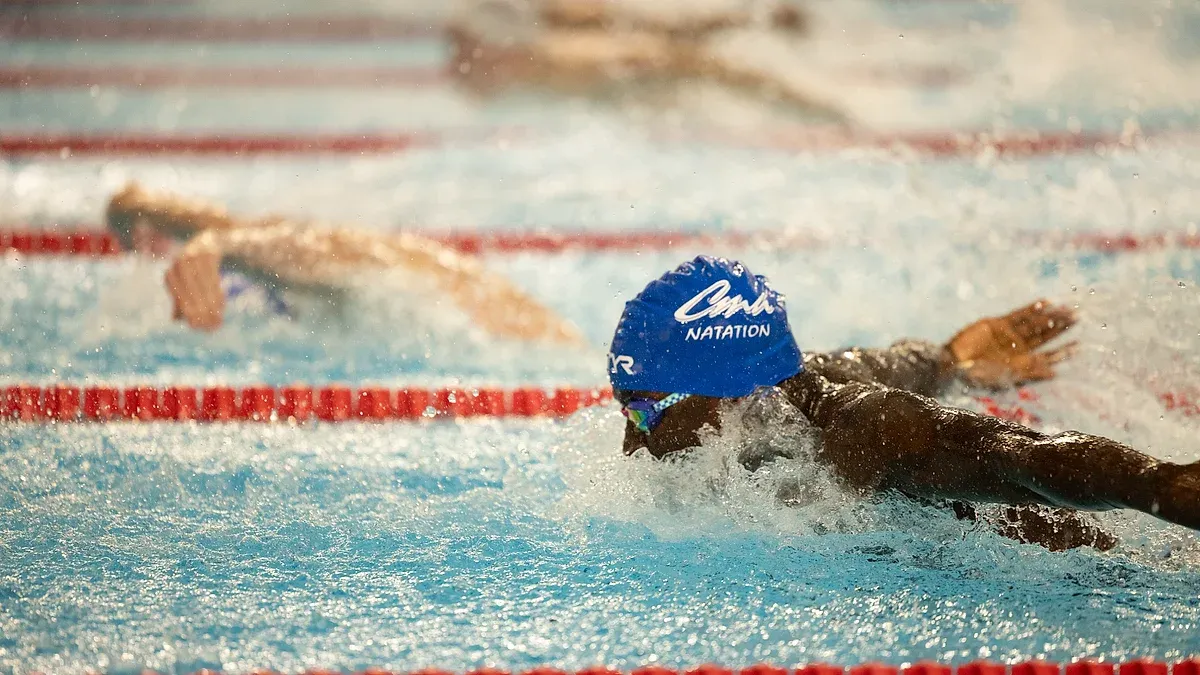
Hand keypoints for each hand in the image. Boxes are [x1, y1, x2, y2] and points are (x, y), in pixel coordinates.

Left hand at [164, 242, 223, 330]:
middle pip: (191, 292)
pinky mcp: (209, 254)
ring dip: (212, 305)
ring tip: (218, 319)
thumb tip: (175, 319)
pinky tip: (221, 305)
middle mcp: (180, 264)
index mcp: (171, 273)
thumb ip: (179, 299)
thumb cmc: (194, 269)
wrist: (208, 242)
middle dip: (201, 311)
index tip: (196, 326)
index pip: (179, 296)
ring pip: (204, 286)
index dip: (188, 312)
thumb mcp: (184, 283)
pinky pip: (214, 278)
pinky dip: (218, 293)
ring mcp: (194, 257)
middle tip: (210, 327)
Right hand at [946, 299, 1077, 388]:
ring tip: (1066, 308)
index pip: (1047, 356)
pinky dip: (1031, 309)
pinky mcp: (998, 324)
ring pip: (1034, 323)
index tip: (1079, 345)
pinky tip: (1045, 303)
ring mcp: (1008, 335)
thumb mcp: (1007, 376)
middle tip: (1077, 317)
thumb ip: (1031, 373)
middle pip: (1044, 336)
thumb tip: (1055, 374)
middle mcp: (1018, 348)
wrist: (955, 363)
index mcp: (1022, 363)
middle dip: (1061, 327)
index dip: (1063, 351)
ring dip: (1050, 316)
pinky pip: (1018, 315)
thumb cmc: (979, 375)